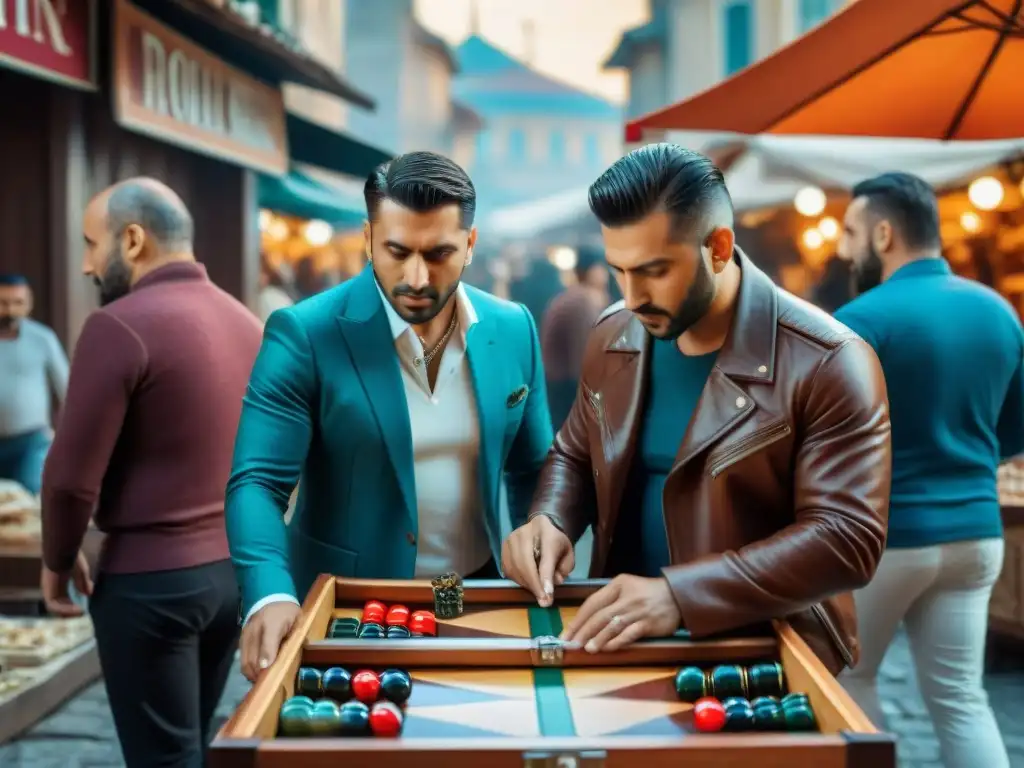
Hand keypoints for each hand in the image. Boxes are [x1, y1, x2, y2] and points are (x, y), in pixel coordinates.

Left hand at [41, 551, 92, 617]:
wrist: (62, 552)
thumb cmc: (72, 559)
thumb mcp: (82, 573)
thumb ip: (83, 584)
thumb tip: (88, 594)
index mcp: (59, 581)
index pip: (65, 596)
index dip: (74, 602)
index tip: (85, 605)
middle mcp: (52, 588)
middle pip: (60, 604)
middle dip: (71, 609)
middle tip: (83, 612)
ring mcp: (49, 590)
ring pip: (57, 607)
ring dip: (69, 611)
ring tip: (81, 611)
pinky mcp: (47, 592)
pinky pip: (54, 605)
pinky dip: (66, 609)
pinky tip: (77, 608)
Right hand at [240, 601, 300, 681]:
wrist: (273, 597)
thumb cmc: (288, 613)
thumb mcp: (296, 623)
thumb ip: (291, 639)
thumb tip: (273, 661)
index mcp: (272, 623)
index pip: (268, 646)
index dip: (268, 663)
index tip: (271, 677)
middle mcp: (255, 629)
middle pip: (253, 659)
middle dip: (259, 675)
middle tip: (269, 683)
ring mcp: (246, 635)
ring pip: (245, 662)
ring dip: (252, 674)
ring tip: (263, 680)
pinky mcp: (241, 639)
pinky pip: (242, 658)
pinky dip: (248, 668)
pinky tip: (256, 672)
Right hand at [501, 515, 573, 606]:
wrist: (542, 527)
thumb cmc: (556, 543)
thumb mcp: (568, 554)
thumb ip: (563, 569)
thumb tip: (552, 584)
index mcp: (547, 532)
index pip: (545, 557)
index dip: (545, 578)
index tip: (547, 596)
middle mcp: (525, 533)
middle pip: (526, 563)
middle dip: (534, 585)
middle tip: (543, 601)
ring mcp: (511, 539)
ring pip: (515, 567)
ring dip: (526, 584)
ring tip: (537, 592)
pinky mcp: (504, 547)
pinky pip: (508, 569)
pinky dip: (517, 580)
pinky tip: (527, 583)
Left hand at [561, 574, 680, 652]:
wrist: (677, 595)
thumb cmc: (647, 592)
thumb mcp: (627, 586)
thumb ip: (609, 598)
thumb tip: (586, 620)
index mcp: (618, 585)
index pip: (592, 603)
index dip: (578, 619)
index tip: (567, 632)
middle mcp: (626, 597)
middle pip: (599, 616)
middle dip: (583, 631)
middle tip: (571, 644)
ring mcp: (637, 611)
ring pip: (612, 626)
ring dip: (598, 639)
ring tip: (587, 649)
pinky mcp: (648, 624)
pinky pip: (629, 634)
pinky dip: (616, 642)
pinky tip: (607, 648)